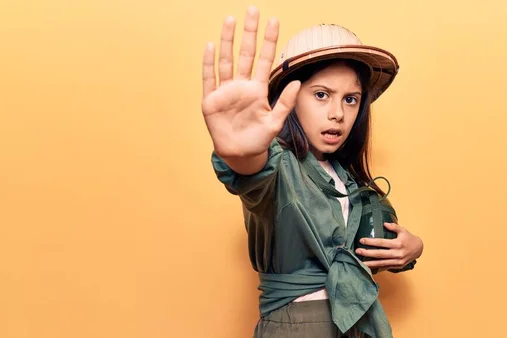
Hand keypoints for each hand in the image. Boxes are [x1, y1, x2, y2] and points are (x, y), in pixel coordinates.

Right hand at [201, 6, 300, 158]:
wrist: (240, 155)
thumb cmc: (258, 139)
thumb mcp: (275, 122)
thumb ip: (285, 103)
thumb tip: (298, 82)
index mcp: (257, 89)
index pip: (264, 59)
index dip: (268, 41)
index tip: (273, 21)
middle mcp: (241, 86)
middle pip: (245, 54)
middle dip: (249, 33)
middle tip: (252, 10)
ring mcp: (225, 91)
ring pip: (226, 60)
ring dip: (227, 41)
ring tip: (230, 20)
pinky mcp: (211, 101)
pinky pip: (209, 78)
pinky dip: (208, 63)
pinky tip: (210, 46)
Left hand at [355, 222, 422, 271]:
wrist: (419, 249)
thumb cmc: (409, 238)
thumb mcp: (403, 230)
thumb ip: (394, 227)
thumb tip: (384, 224)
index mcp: (398, 244)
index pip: (381, 243)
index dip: (371, 242)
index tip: (361, 240)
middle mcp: (397, 254)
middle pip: (379, 254)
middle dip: (367, 253)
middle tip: (357, 251)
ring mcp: (397, 261)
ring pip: (381, 263)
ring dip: (370, 263)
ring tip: (360, 263)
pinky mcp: (397, 266)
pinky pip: (385, 267)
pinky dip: (377, 268)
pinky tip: (369, 267)